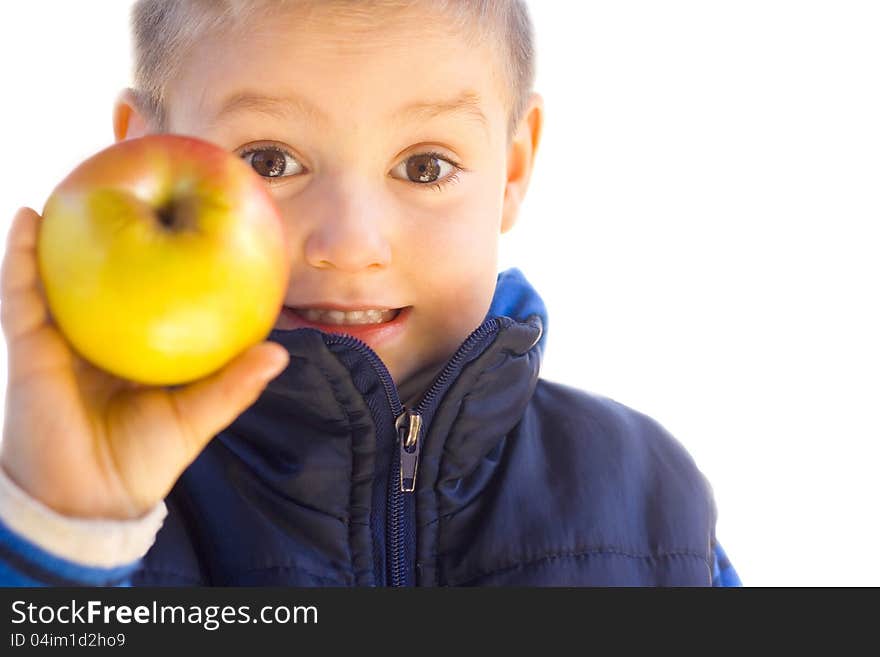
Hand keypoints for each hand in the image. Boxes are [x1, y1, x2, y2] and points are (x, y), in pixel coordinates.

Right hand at [0, 207, 288, 519]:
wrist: (88, 499)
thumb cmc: (143, 459)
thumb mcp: (196, 417)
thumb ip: (233, 386)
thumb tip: (281, 352)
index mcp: (137, 344)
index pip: (153, 292)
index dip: (167, 257)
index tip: (190, 217)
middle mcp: (99, 333)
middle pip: (107, 272)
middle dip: (117, 230)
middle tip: (135, 181)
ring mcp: (61, 335)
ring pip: (59, 270)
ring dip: (65, 226)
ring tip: (78, 177)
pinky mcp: (30, 344)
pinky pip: (22, 291)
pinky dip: (20, 254)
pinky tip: (30, 217)